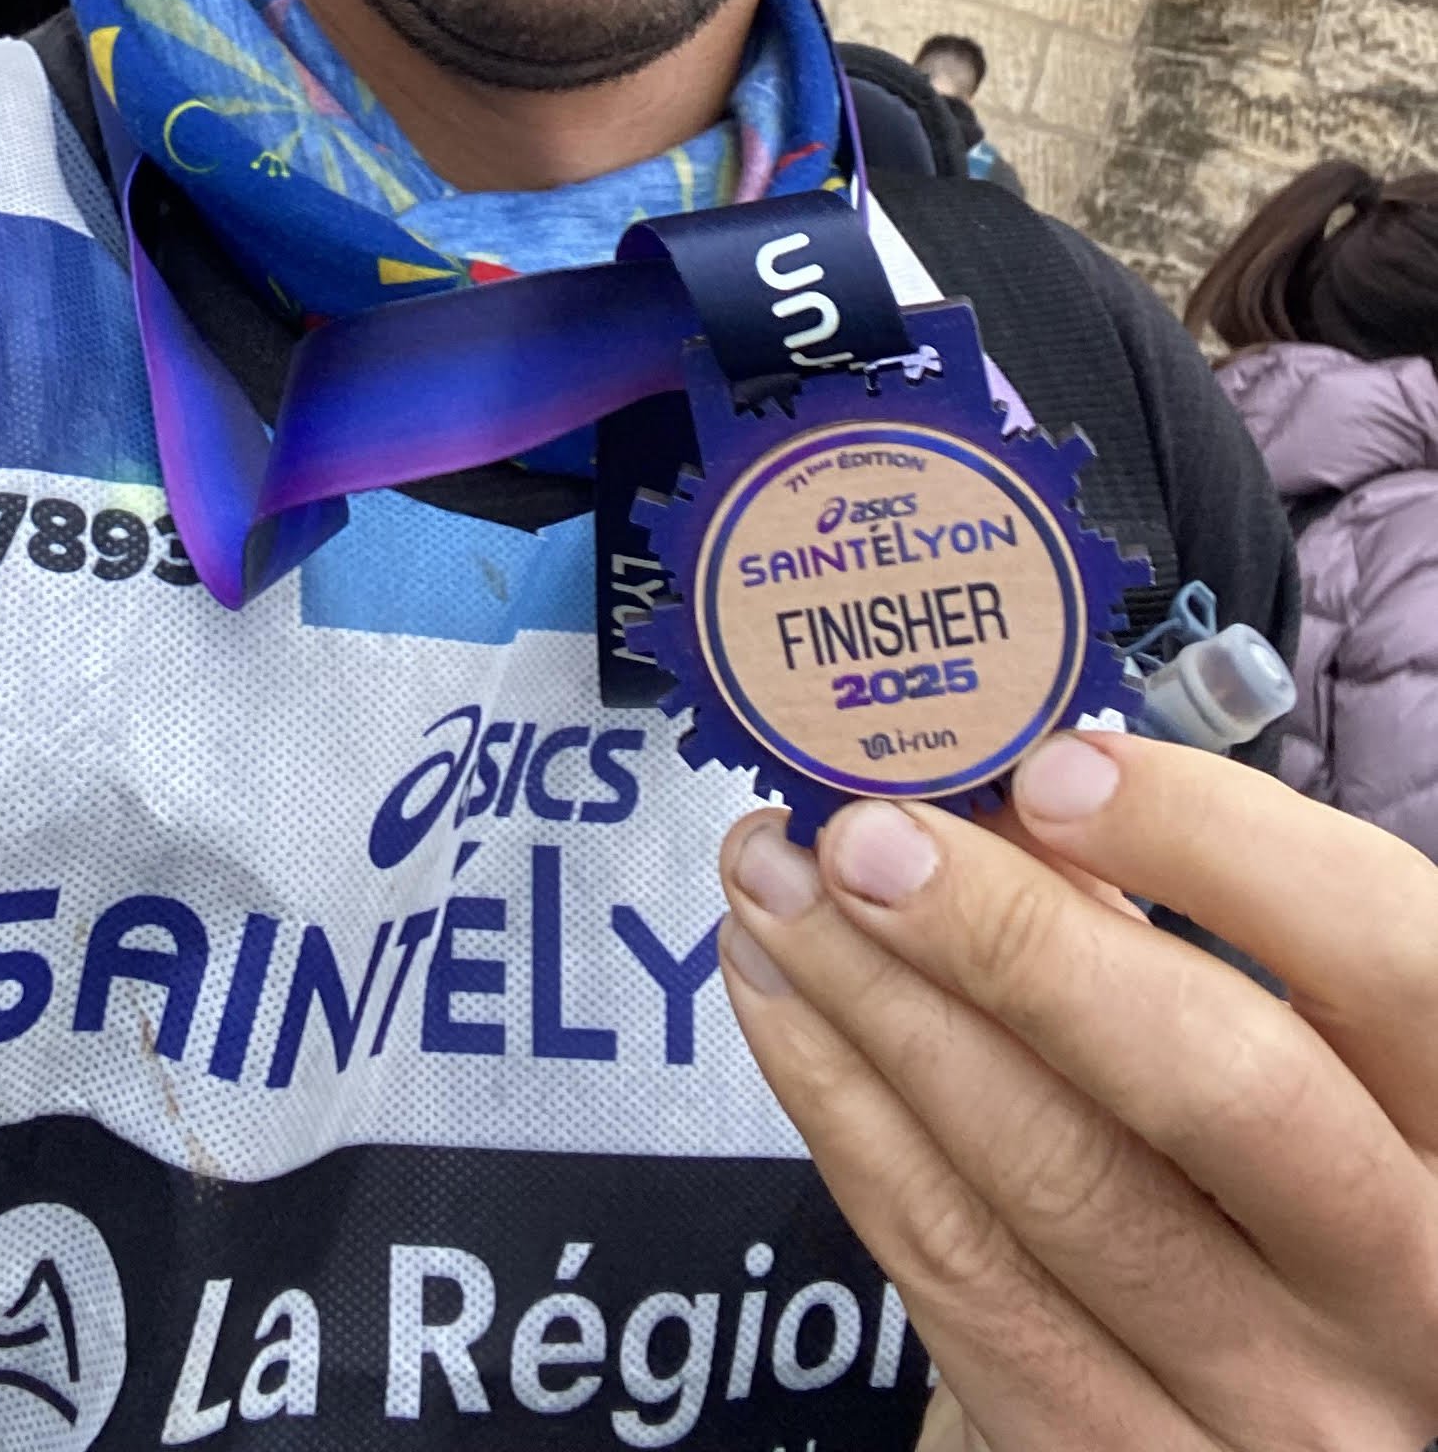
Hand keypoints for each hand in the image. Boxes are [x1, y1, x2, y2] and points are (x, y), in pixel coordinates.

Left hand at [714, 733, 1437, 1449]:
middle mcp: (1407, 1290)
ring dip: (880, 1006)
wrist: (1303, 1428)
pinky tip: (787, 1012)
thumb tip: (1005, 797)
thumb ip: (1207, 938)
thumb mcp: (1324, 1069)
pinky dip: (851, 1122)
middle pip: (1217, 1088)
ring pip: (1053, 1181)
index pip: (1386, 962)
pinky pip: (963, 1283)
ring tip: (778, 883)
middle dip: (1012, 936)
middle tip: (865, 833)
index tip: (1056, 767)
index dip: (1220, 845)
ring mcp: (1275, 1407)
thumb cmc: (1299, 1198)